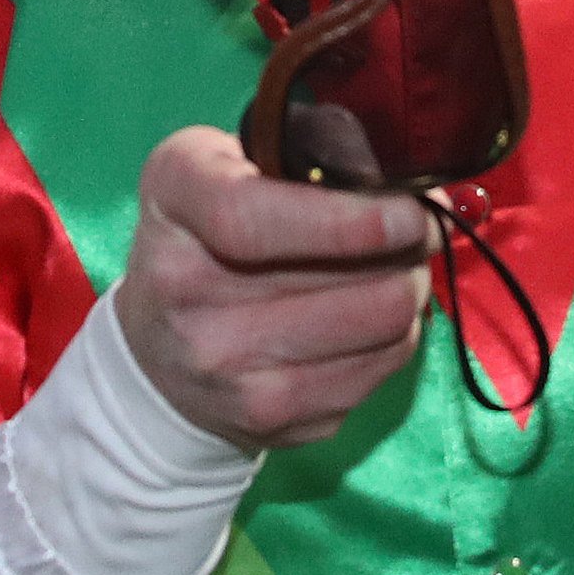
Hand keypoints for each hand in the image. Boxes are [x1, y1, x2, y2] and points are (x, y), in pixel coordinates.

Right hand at [118, 127, 433, 448]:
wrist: (155, 352)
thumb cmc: (209, 231)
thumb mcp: (229, 162)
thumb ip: (308, 155)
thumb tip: (414, 186)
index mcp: (174, 198)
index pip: (252, 218)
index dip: (350, 221)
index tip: (411, 214)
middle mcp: (181, 290)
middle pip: (345, 281)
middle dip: (408, 250)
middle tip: (418, 232)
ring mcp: (222, 368)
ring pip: (380, 329)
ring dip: (410, 293)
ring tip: (398, 271)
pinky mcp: (267, 419)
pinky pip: (378, 373)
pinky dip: (396, 340)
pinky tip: (372, 318)